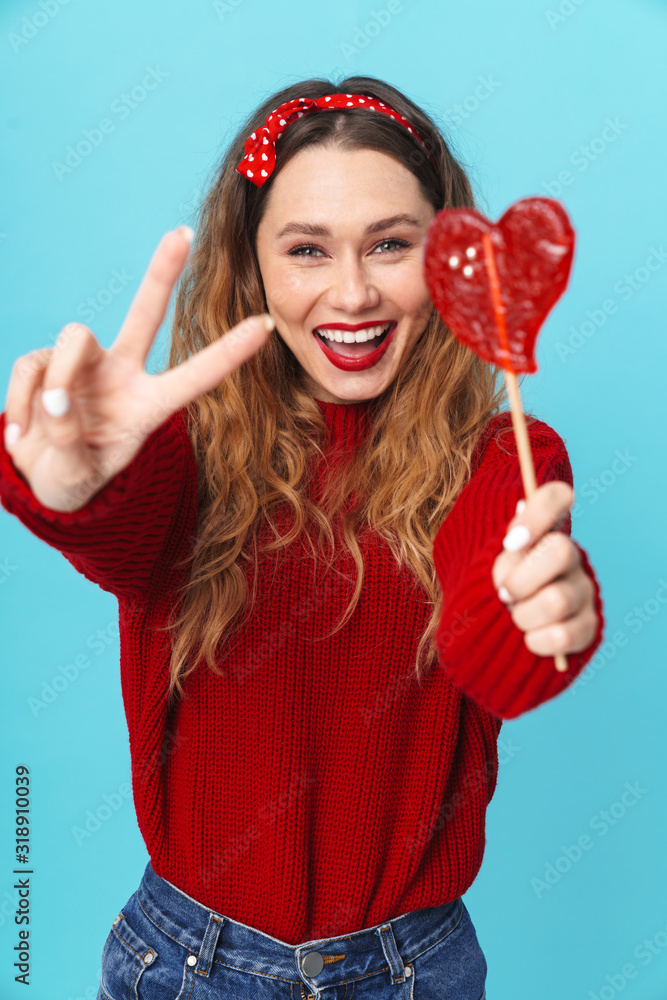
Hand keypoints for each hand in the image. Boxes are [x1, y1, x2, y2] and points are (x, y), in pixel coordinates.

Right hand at [2, 227, 273, 511]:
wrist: (39, 478)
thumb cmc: (73, 477)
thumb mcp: (76, 478)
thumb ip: (67, 445)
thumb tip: (56, 401)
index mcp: (148, 406)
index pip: (196, 376)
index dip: (229, 353)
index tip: (267, 325)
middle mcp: (121, 375)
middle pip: (145, 315)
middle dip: (161, 273)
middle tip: (182, 233)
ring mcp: (85, 366)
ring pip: (73, 339)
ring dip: (55, 380)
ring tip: (42, 429)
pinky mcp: (46, 363)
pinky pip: (31, 367)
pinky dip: (20, 403)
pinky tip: (21, 435)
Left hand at [491, 481, 597, 656]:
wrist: (493, 637)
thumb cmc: (487, 592)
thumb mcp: (483, 566)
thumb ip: (497, 552)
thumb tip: (515, 543)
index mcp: (541, 531)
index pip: (556, 497)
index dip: (537, 515)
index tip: (510, 543)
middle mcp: (570, 555)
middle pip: (561, 551)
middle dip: (521, 579)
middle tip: (503, 594)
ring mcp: (583, 590)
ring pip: (557, 600)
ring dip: (523, 615)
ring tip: (514, 618)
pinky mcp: (588, 627)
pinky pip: (564, 635)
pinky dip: (536, 641)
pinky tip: (528, 637)